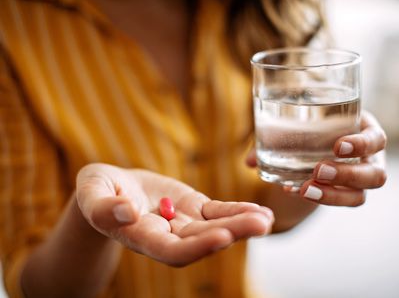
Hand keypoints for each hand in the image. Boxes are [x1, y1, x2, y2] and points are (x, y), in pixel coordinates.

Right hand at [76, 164, 273, 266]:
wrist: (113, 188)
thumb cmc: (97, 190)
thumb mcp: (91, 194)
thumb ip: (102, 207)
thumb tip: (127, 213)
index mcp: (141, 237)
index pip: (172, 251)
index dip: (197, 246)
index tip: (222, 236)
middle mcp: (167, 236)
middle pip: (202, 240)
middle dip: (231, 232)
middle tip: (260, 224)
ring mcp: (183, 222)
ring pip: (215, 226)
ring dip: (241, 223)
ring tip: (266, 218)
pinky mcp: (193, 207)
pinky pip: (217, 211)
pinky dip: (237, 210)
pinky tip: (259, 211)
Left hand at [246, 111, 386, 205]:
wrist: (315, 142)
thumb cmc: (313, 125)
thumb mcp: (301, 122)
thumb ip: (276, 135)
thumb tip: (249, 161)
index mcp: (363, 132)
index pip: (376, 140)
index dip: (362, 144)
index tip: (338, 146)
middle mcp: (368, 159)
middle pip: (374, 175)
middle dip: (346, 175)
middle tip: (317, 171)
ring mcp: (358, 179)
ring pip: (359, 196)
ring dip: (333, 195)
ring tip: (304, 189)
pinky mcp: (345, 193)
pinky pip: (338, 202)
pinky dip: (317, 198)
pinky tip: (293, 192)